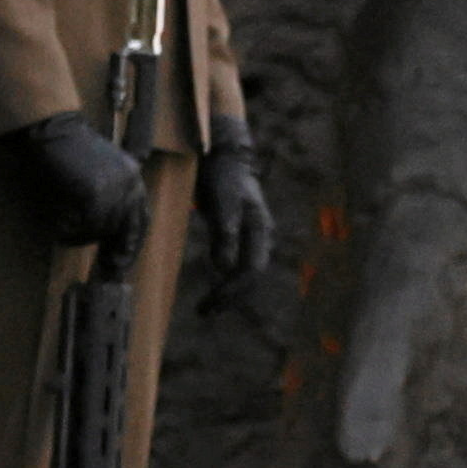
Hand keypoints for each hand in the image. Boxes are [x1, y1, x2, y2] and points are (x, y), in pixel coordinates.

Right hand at [0, 113, 145, 250]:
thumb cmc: (67, 152)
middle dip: (119, 252)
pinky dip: (72, 233)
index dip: (132, 243)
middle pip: (128, 229)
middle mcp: (131, 183)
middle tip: (108, 269)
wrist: (53, 129)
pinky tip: (60, 230)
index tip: (123, 262)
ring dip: (83, 237)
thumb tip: (108, 235)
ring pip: (103, 230)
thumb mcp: (99, 175)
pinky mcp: (96, 195)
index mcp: (134, 177)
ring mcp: (115, 189)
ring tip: (65, 233)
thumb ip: (109, 199)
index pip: (141, 218)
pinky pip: (86, 227)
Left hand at [198, 132, 277, 307]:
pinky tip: (215, 287)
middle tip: (204, 312)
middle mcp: (262, 236)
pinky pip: (241, 265)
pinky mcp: (243, 235)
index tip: (210, 302)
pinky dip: (228, 280)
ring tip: (207, 308)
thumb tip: (224, 269)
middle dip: (230, 298)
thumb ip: (224, 234)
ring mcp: (255, 236)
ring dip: (229, 293)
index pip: (251, 271)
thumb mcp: (222, 203)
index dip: (232, 291)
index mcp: (260, 230)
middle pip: (251, 278)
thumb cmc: (223, 176)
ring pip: (247, 274)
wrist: (225, 155)